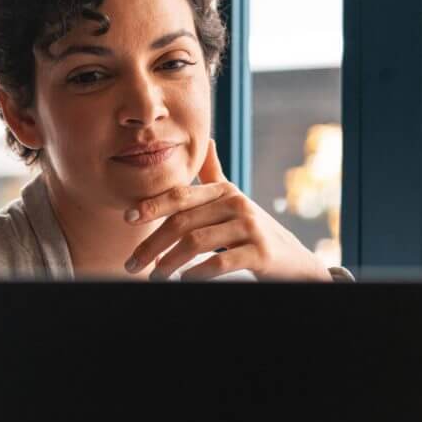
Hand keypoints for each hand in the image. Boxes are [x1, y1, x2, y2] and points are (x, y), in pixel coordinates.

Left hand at [124, 138, 332, 282]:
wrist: (294, 261)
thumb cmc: (255, 231)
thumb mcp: (235, 201)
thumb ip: (215, 175)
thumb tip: (207, 141)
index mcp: (225, 191)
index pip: (181, 195)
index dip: (152, 205)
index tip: (127, 218)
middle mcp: (237, 204)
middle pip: (182, 222)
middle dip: (152, 244)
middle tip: (133, 264)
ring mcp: (250, 227)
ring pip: (195, 243)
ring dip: (168, 262)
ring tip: (155, 277)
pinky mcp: (260, 253)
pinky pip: (219, 263)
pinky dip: (196, 273)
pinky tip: (183, 280)